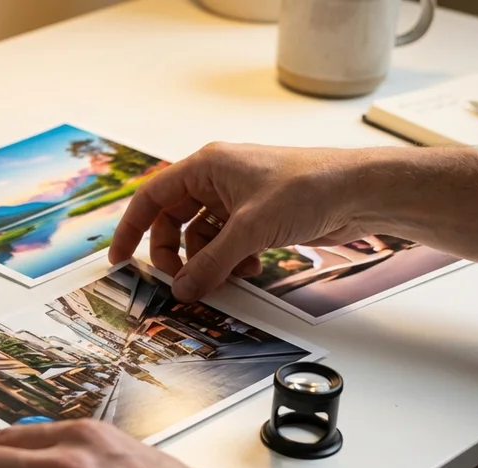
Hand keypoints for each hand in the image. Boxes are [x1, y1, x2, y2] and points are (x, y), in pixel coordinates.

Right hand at [109, 143, 384, 301]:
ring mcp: (236, 198)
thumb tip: (182, 290)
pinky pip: (226, 244)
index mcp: (205, 166)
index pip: (151, 198)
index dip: (131, 229)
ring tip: (224, 278)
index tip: (119, 260)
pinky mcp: (256, 216)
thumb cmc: (307, 188)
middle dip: (175, 255)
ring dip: (207, 262)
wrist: (359, 191)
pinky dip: (230, 261)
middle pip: (173, 222)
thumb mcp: (249, 230)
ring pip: (201, 237)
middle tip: (179, 282)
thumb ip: (210, 263)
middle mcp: (216, 179)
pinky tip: (249, 269)